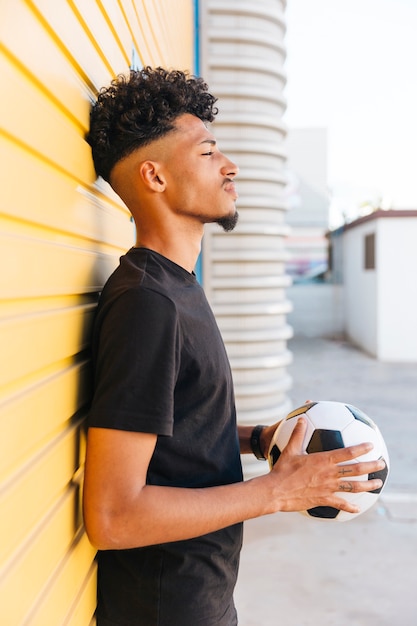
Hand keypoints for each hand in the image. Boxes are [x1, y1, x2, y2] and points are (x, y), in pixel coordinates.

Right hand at [268, 418, 384, 513]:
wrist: (277, 491)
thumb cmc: (282, 469)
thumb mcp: (289, 449)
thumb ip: (298, 433)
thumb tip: (302, 418)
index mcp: (323, 460)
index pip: (347, 452)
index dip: (361, 448)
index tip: (371, 445)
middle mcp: (329, 474)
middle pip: (356, 470)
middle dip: (371, 466)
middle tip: (381, 464)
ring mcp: (328, 488)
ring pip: (353, 487)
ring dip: (367, 485)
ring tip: (378, 484)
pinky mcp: (324, 499)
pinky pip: (340, 503)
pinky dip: (350, 506)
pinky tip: (358, 508)